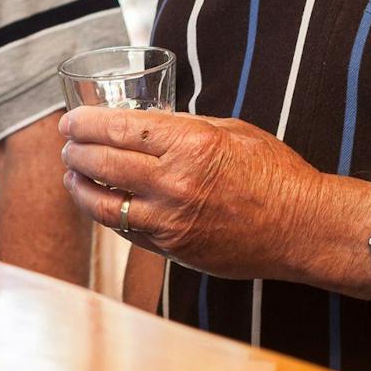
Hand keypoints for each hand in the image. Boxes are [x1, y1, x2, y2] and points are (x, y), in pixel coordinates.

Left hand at [58, 107, 328, 281]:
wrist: (304, 228)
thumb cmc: (275, 172)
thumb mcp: (231, 130)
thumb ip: (186, 126)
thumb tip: (148, 122)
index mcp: (189, 143)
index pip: (118, 128)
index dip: (85, 124)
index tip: (70, 121)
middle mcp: (175, 181)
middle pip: (103, 163)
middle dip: (75, 151)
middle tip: (66, 144)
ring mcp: (172, 220)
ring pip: (105, 204)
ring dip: (79, 187)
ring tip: (71, 175)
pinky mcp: (175, 249)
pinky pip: (127, 231)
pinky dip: (106, 214)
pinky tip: (99, 204)